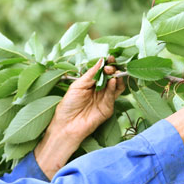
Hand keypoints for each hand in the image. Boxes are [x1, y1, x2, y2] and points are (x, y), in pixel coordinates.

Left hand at [34, 58, 124, 179]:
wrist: (67, 125)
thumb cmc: (68, 105)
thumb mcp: (78, 85)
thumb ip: (91, 74)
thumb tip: (101, 60)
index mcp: (91, 83)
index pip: (102, 71)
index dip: (107, 64)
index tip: (109, 57)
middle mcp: (100, 90)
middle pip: (111, 77)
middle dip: (113, 69)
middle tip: (110, 66)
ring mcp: (105, 99)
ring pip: (116, 86)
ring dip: (116, 77)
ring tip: (113, 71)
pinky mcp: (108, 108)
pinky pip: (113, 95)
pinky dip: (114, 87)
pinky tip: (112, 81)